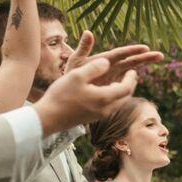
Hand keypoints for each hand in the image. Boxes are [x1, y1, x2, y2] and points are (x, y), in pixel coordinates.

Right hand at [33, 45, 159, 133]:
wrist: (47, 119)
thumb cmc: (61, 95)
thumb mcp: (77, 75)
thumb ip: (94, 68)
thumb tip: (108, 62)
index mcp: (105, 98)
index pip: (127, 88)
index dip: (132, 78)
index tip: (133, 70)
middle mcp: (106, 109)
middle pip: (125, 97)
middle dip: (130, 85)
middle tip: (131, 76)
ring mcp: (99, 116)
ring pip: (118, 103)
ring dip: (122, 92)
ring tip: (119, 83)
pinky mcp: (92, 119)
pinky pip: (110, 107)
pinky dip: (113, 98)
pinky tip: (105, 93)